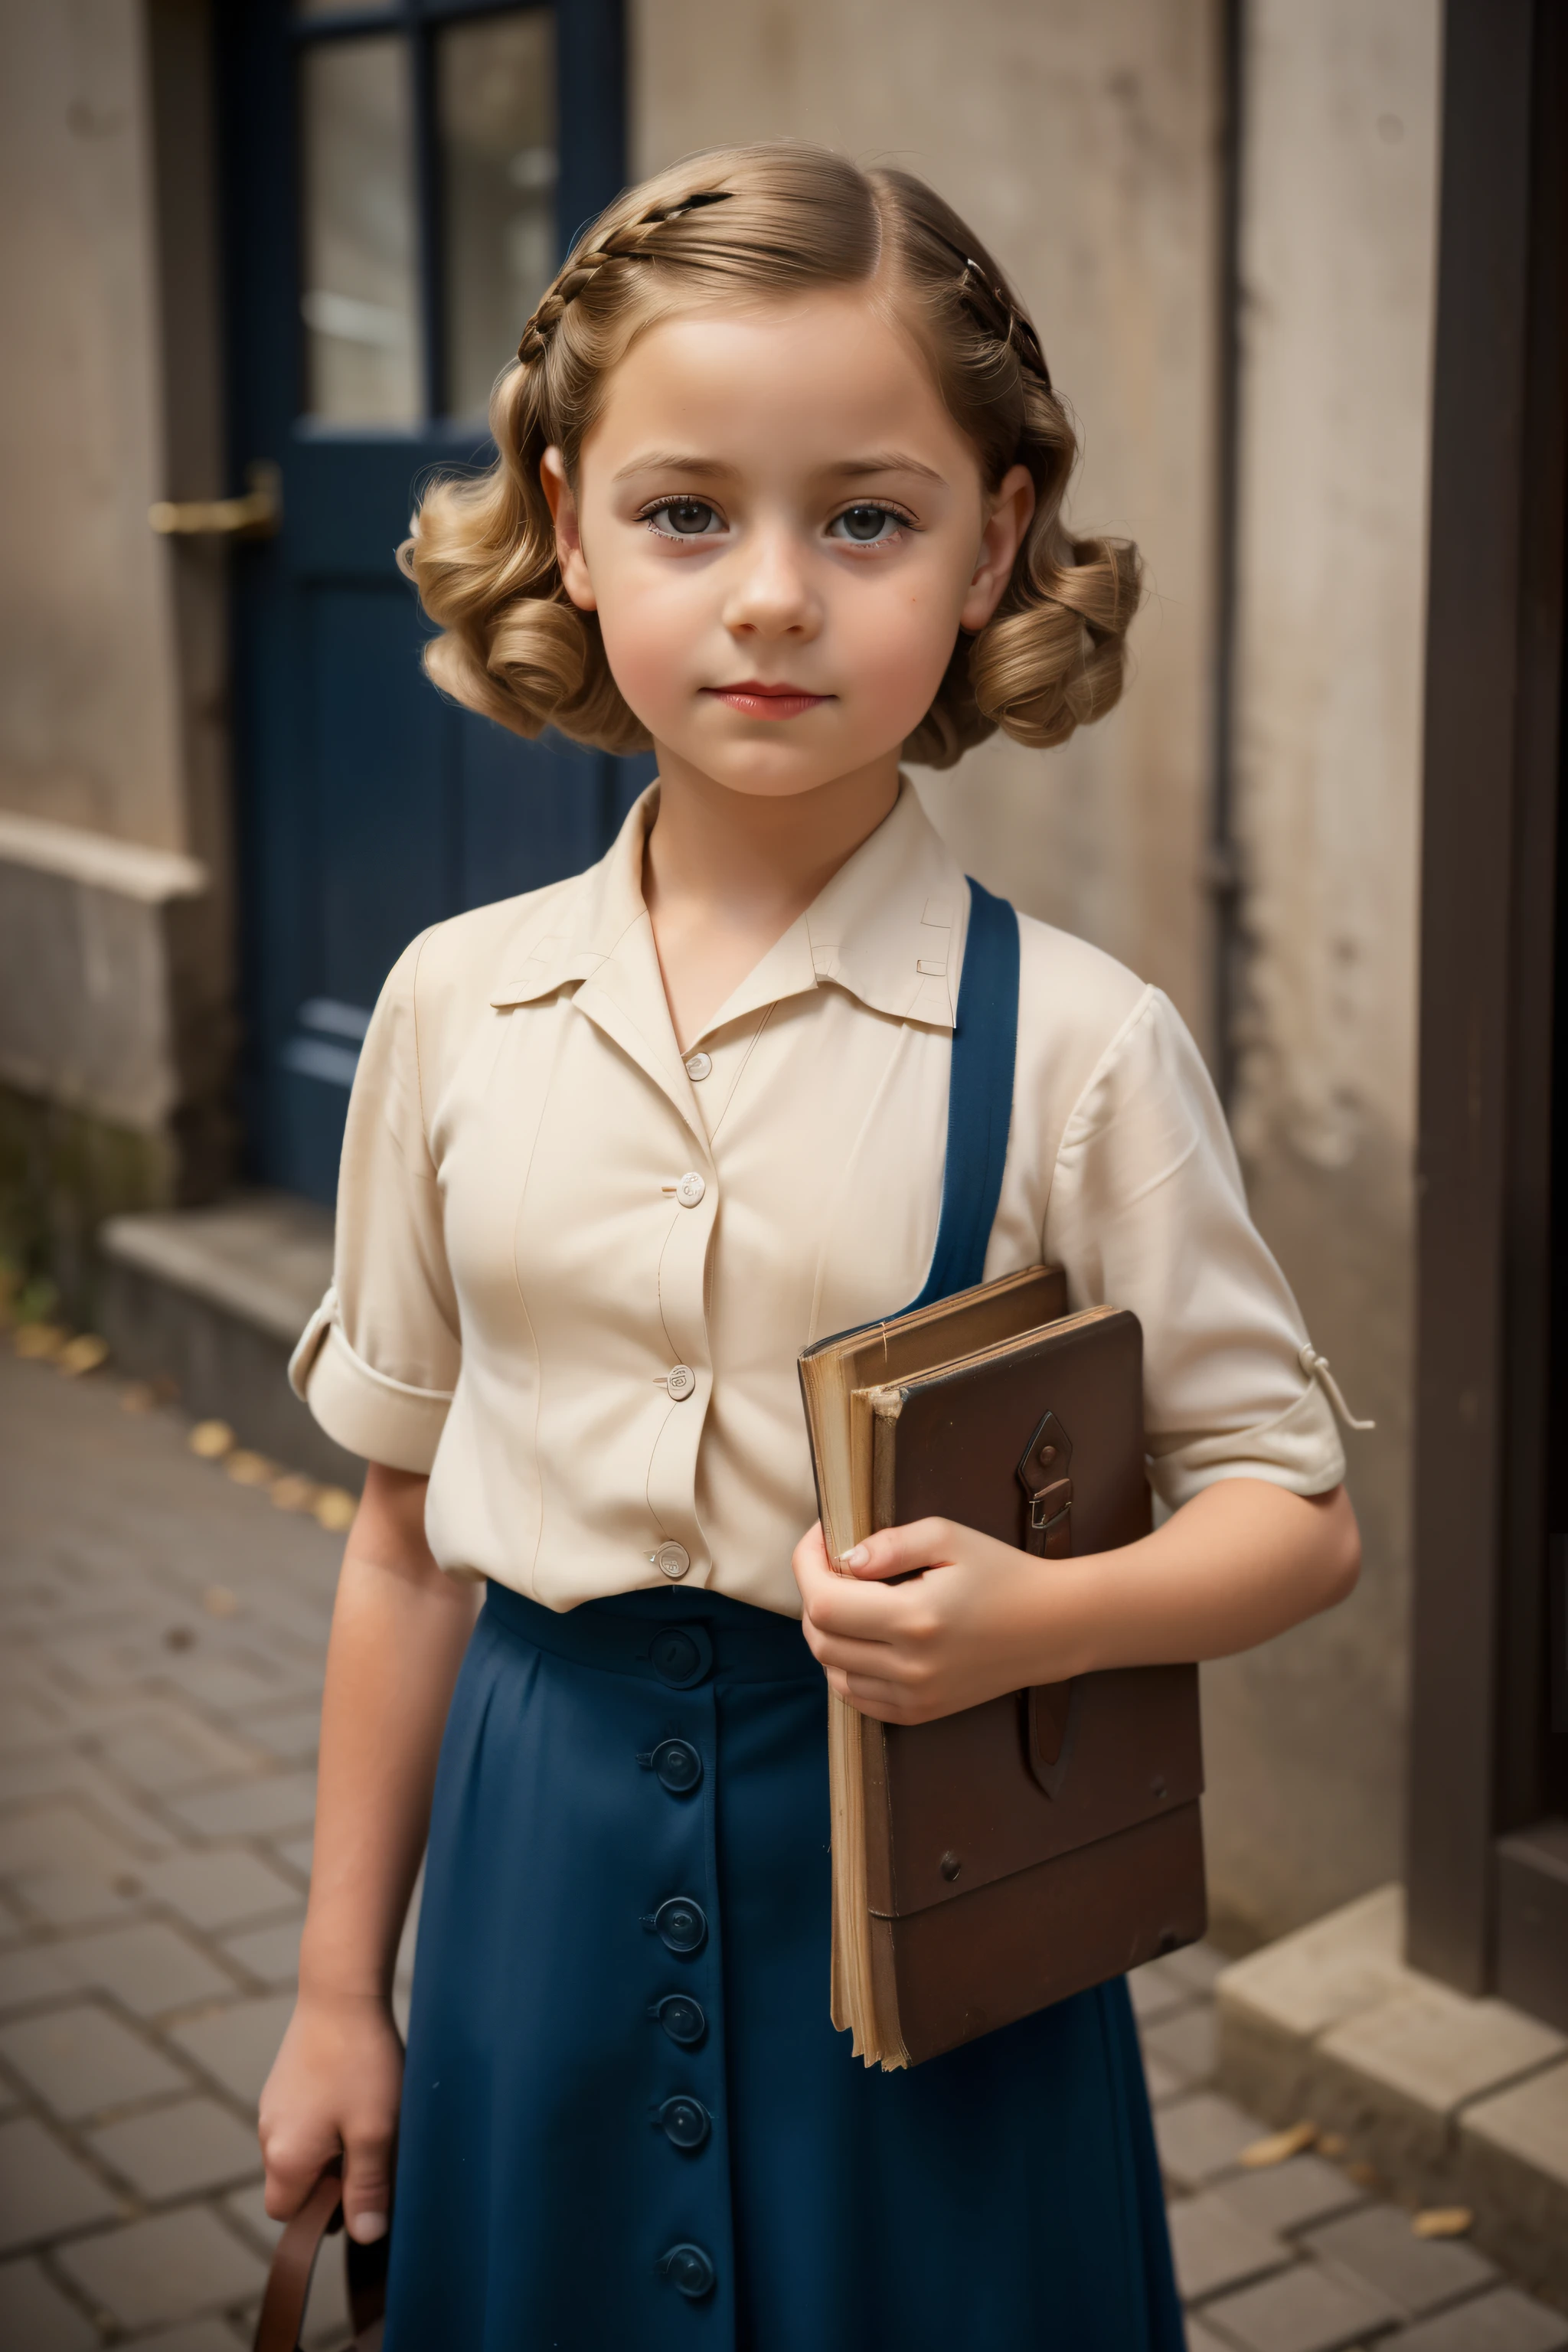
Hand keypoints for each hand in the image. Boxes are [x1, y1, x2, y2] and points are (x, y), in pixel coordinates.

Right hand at [258, 1988, 402, 2243]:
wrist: (341, 1993)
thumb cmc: (361, 2064)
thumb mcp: (375, 2132)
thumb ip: (368, 2188)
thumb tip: (365, 2236)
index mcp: (284, 2158)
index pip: (288, 2214)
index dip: (324, 2213)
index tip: (360, 2187)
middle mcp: (268, 2135)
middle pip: (294, 2183)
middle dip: (330, 2178)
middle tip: (371, 2148)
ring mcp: (273, 2105)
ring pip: (300, 2149)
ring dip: (331, 2146)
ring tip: (367, 2115)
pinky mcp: (284, 2082)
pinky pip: (302, 2120)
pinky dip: (326, 2119)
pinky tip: (354, 2091)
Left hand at [792, 1517, 1078, 1723]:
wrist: (1053, 1627)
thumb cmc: (1002, 1574)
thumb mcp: (949, 1537)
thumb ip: (891, 1543)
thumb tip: (844, 1559)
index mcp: (915, 1619)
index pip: (824, 1603)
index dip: (807, 1565)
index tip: (819, 1538)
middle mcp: (910, 1668)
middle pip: (819, 1639)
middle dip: (813, 1595)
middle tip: (833, 1566)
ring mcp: (914, 1698)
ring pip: (831, 1672)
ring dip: (826, 1633)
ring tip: (850, 1600)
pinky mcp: (919, 1714)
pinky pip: (856, 1697)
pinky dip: (844, 1667)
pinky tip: (863, 1636)